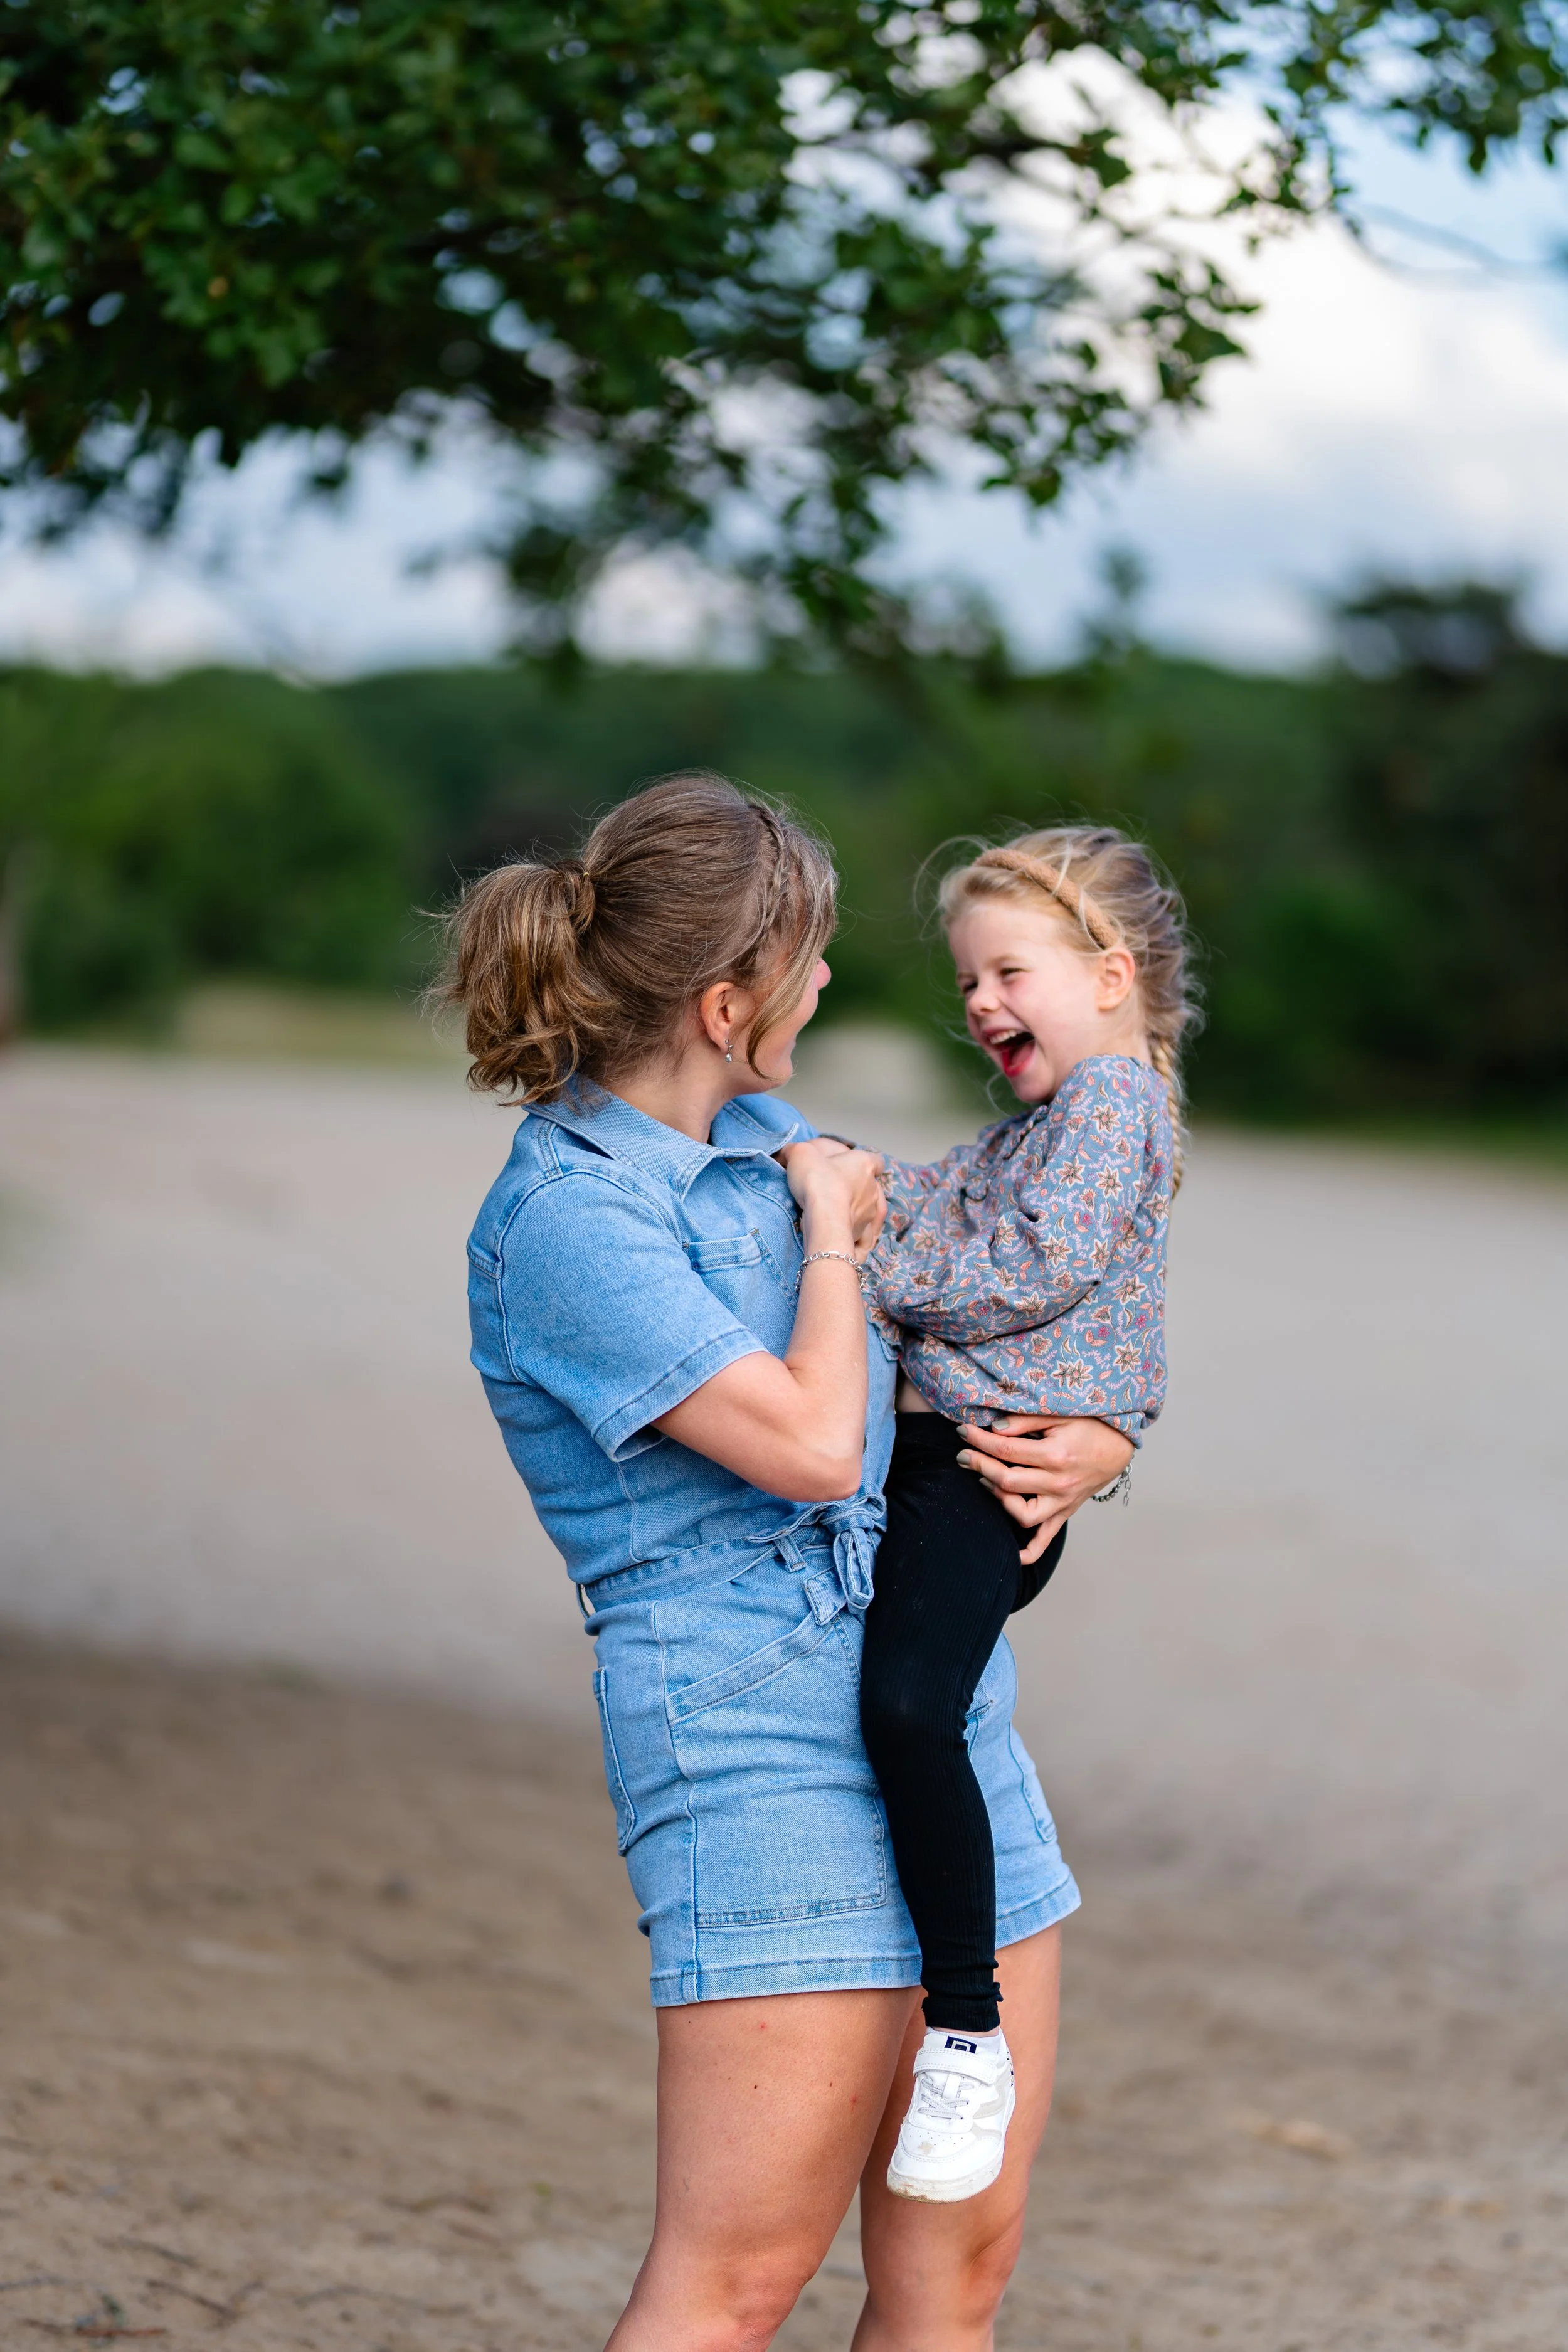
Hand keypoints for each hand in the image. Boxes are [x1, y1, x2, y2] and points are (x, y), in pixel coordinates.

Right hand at [779, 1140, 886, 1259]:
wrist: (823, 1218)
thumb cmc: (817, 1181)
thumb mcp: (800, 1154)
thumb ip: (796, 1150)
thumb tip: (789, 1151)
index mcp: (864, 1164)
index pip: (875, 1160)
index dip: (864, 1163)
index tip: (852, 1167)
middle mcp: (872, 1188)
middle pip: (870, 1185)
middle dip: (857, 1187)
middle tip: (836, 1189)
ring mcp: (870, 1212)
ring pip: (868, 1209)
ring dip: (856, 1208)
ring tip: (837, 1211)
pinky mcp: (863, 1233)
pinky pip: (865, 1233)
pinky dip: (856, 1231)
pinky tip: (844, 1230)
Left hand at [955, 1414, 1135, 1564]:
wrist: (1119, 1445)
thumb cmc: (1091, 1426)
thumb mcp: (1059, 1414)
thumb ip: (1025, 1421)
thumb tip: (994, 1428)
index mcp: (1056, 1456)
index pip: (1006, 1450)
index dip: (980, 1440)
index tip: (963, 1432)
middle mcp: (1058, 1484)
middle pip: (1008, 1481)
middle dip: (980, 1466)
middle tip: (963, 1454)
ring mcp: (1062, 1502)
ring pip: (1023, 1514)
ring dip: (999, 1499)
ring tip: (986, 1481)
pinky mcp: (1065, 1512)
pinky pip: (1046, 1538)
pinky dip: (1030, 1551)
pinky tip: (1013, 1555)